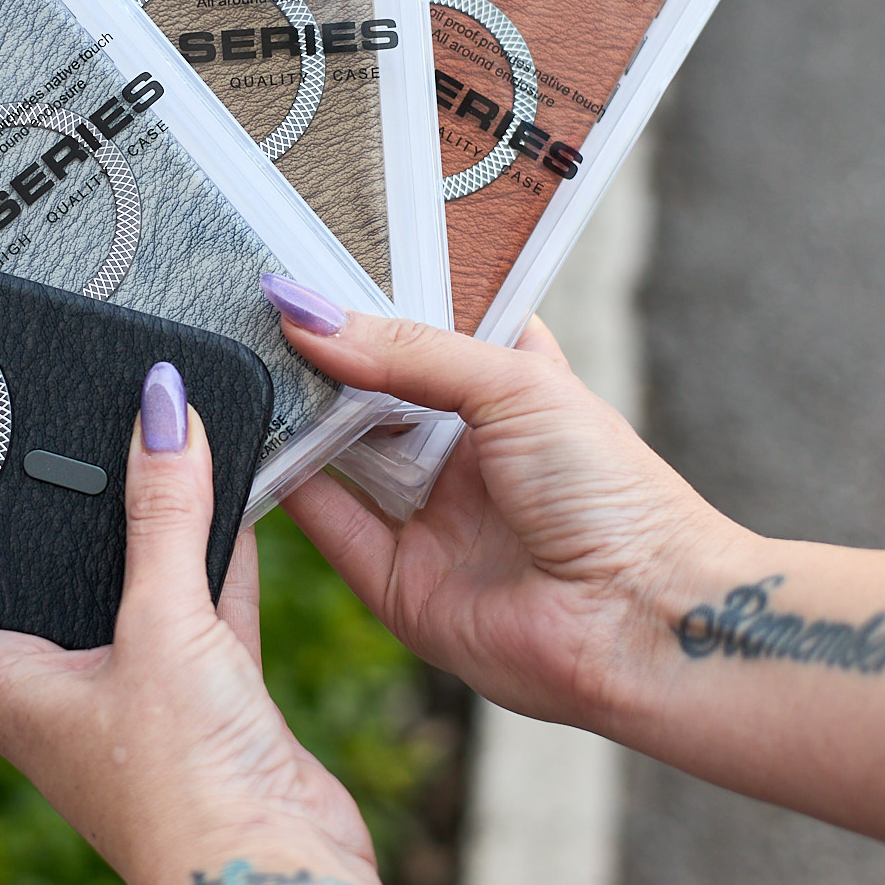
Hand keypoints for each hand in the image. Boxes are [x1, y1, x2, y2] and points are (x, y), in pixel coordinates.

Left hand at [0, 364, 375, 884]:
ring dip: (141, 538)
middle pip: (30, 592)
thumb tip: (157, 408)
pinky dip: (211, 564)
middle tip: (43, 438)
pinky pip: (198, 615)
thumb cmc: (182, 786)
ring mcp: (131, 703)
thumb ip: (164, 513)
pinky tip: (230, 505)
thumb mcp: (163, 624)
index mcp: (2, 687)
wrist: (278, 883)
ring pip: (126, 597)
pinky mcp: (202, 709)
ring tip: (148, 451)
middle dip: (43, 524)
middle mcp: (56, 697)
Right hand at [262, 281, 755, 738]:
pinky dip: (285, 485)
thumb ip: (407, 348)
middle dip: (323, 355)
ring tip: (244, 357)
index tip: (311, 263)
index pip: (428, 331)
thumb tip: (308, 314)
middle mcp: (465, 452)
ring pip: (340, 454)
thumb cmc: (612, 494)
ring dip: (296, 414)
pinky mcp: (399, 581)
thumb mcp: (514, 383)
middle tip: (260, 307)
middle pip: (372, 392)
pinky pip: (327, 524)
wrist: (641, 621)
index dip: (375, 302)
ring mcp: (430, 516)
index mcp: (508, 391)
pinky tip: (250, 435)